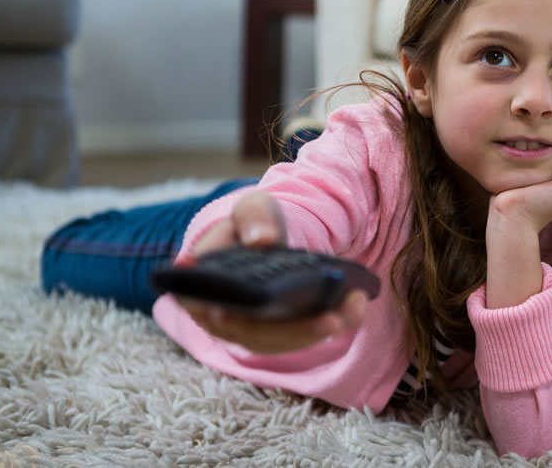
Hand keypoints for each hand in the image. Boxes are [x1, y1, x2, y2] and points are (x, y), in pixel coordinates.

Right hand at [176, 190, 368, 353]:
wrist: (273, 239)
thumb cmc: (254, 225)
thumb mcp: (253, 208)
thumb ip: (254, 216)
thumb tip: (261, 241)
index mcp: (198, 285)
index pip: (208, 306)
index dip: (230, 315)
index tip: (257, 310)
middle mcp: (218, 316)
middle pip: (252, 333)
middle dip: (294, 330)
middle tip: (332, 319)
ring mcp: (248, 331)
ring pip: (281, 342)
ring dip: (318, 331)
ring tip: (351, 309)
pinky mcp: (276, 335)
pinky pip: (301, 338)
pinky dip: (328, 325)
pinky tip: (354, 307)